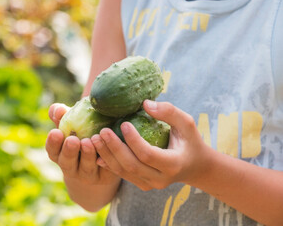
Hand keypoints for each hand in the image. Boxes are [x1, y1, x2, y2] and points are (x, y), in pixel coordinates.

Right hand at [46, 103, 118, 184]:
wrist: (105, 156)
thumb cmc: (85, 133)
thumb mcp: (74, 123)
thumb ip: (65, 114)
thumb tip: (61, 106)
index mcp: (60, 153)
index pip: (52, 150)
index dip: (53, 142)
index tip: (56, 132)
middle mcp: (71, 167)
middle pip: (67, 162)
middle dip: (69, 151)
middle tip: (73, 140)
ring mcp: (87, 174)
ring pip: (86, 167)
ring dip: (87, 155)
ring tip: (90, 142)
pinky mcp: (104, 177)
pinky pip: (104, 170)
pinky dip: (106, 160)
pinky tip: (108, 149)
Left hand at [92, 100, 209, 190]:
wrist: (194, 167)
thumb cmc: (190, 141)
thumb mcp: (187, 123)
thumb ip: (169, 112)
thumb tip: (145, 103)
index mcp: (173, 164)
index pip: (147, 154)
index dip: (133, 140)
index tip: (123, 123)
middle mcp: (161, 179)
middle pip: (131, 165)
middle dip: (114, 148)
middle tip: (101, 131)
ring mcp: (150, 185)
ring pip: (124, 172)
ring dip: (107, 156)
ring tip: (95, 140)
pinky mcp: (143, 185)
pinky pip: (123, 175)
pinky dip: (109, 164)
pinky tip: (97, 153)